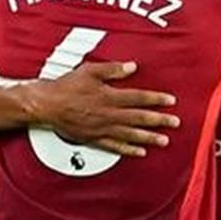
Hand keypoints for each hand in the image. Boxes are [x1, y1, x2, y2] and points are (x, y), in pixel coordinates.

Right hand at [25, 61, 178, 156]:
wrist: (45, 105)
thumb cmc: (66, 87)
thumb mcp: (89, 71)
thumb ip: (112, 69)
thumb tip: (131, 66)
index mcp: (109, 97)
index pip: (138, 98)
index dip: (156, 99)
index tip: (170, 101)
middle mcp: (108, 114)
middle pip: (139, 118)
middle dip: (159, 121)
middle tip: (175, 123)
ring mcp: (102, 128)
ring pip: (130, 134)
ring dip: (148, 138)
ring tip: (164, 141)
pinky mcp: (94, 138)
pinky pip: (114, 146)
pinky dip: (128, 150)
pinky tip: (140, 152)